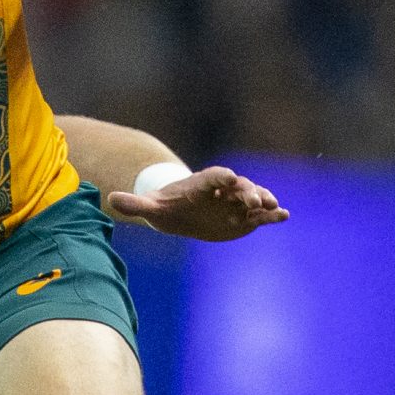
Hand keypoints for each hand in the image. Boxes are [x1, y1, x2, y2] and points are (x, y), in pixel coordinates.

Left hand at [107, 166, 288, 241]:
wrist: (179, 213)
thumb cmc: (165, 206)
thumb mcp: (150, 208)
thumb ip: (134, 204)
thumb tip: (110, 200)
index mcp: (202, 183)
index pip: (215, 176)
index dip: (222, 178)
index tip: (230, 178)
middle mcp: (223, 190)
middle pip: (239, 187)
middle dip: (248, 192)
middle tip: (255, 200)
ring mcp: (236, 203)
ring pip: (254, 198)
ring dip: (265, 201)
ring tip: (275, 208)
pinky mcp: (245, 217)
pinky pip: (261, 215)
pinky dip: (272, 215)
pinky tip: (284, 216)